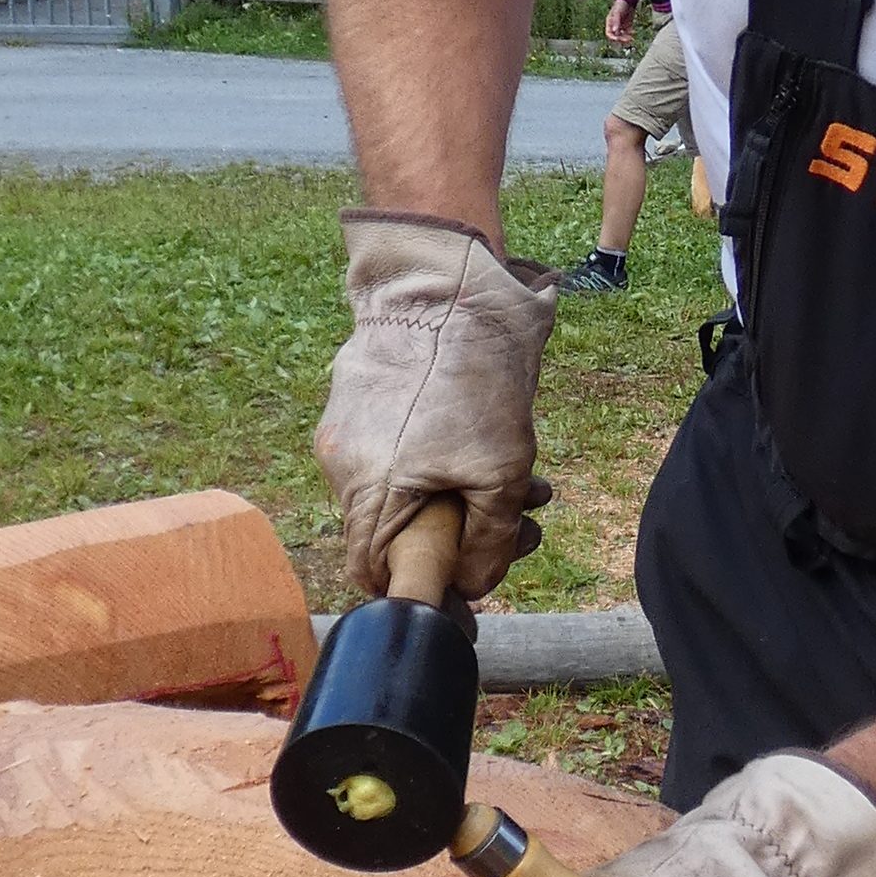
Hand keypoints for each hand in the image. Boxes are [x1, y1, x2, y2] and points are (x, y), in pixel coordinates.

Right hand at [316, 215, 556, 598]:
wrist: (448, 287)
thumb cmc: (473, 379)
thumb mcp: (501, 473)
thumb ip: (487, 543)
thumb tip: (472, 586)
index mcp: (368, 491)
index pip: (373, 571)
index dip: (420, 588)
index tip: (467, 590)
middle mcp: (343, 464)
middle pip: (398, 531)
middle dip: (467, 537)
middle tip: (526, 527)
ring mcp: (347, 428)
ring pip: (407, 489)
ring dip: (467, 495)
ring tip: (532, 484)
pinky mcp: (359, 397)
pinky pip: (399, 450)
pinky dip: (445, 459)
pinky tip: (499, 444)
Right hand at [603, 0, 634, 48]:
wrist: (629, 0)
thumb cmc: (620, 5)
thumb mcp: (618, 12)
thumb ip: (616, 21)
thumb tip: (614, 31)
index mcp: (610, 22)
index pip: (609, 33)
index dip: (613, 37)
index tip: (618, 39)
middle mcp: (615, 26)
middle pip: (616, 36)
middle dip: (621, 38)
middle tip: (628, 39)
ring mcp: (621, 26)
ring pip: (622, 36)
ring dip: (626, 38)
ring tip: (632, 38)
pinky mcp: (627, 26)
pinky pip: (628, 33)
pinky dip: (630, 34)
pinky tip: (634, 32)